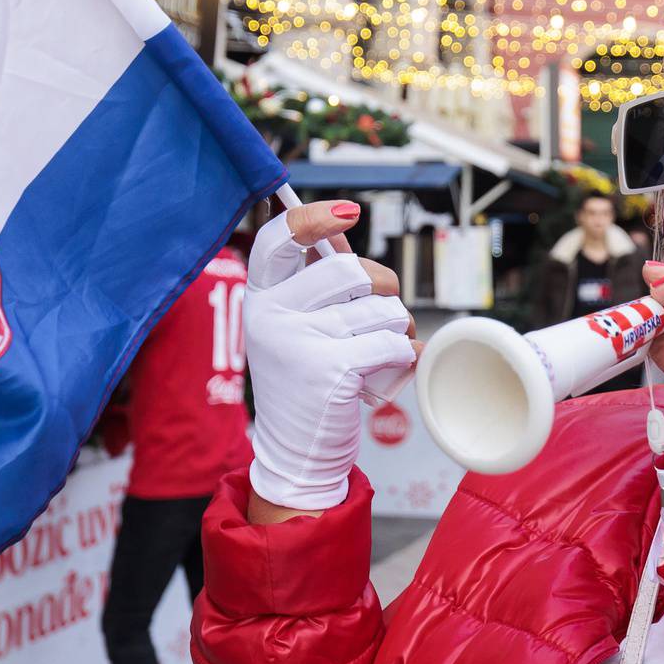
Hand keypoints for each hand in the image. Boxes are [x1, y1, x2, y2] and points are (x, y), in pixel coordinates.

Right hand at [244, 200, 416, 516]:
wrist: (299, 451)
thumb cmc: (307, 378)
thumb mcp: (297, 323)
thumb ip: (316, 277)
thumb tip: (341, 227)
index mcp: (260, 295)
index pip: (278, 237)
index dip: (314, 216)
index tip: (349, 211)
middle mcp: (270, 314)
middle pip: (348, 270)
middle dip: (384, 287)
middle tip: (385, 310)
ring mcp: (296, 342)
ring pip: (380, 308)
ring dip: (398, 328)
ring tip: (382, 350)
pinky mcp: (327, 371)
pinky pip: (391, 343)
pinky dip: (403, 355)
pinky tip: (388, 370)